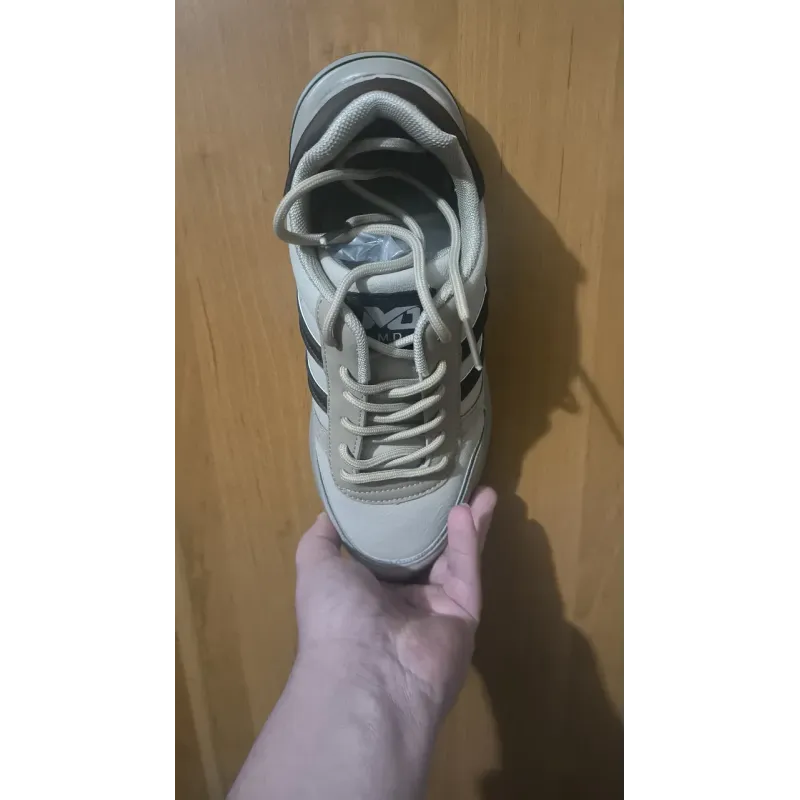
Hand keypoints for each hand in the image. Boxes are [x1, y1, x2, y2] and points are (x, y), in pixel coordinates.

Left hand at [293, 487, 496, 719]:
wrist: (364, 673)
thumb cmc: (334, 615)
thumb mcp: (315, 565)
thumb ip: (323, 536)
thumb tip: (330, 510)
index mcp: (369, 591)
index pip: (392, 549)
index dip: (403, 519)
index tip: (413, 486)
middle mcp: (404, 600)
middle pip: (431, 550)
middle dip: (443, 518)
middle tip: (456, 483)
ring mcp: (437, 609)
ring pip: (456, 558)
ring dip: (468, 523)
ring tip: (481, 488)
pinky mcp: (464, 616)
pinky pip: (466, 573)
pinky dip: (467, 542)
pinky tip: (468, 510)